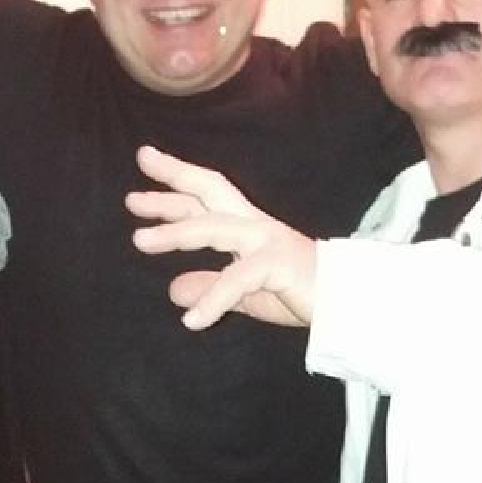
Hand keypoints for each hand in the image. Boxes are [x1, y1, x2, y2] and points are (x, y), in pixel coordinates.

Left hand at [127, 145, 316, 328]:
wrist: (350, 306)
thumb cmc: (302, 293)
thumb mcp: (245, 294)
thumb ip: (211, 288)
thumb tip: (173, 290)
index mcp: (248, 227)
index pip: (206, 196)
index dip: (175, 179)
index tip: (144, 161)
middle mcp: (255, 226)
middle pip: (208, 194)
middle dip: (170, 187)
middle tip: (131, 194)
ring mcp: (267, 241)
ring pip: (213, 228)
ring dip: (175, 233)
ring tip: (139, 241)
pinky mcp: (278, 264)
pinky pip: (237, 280)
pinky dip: (212, 300)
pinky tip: (192, 320)